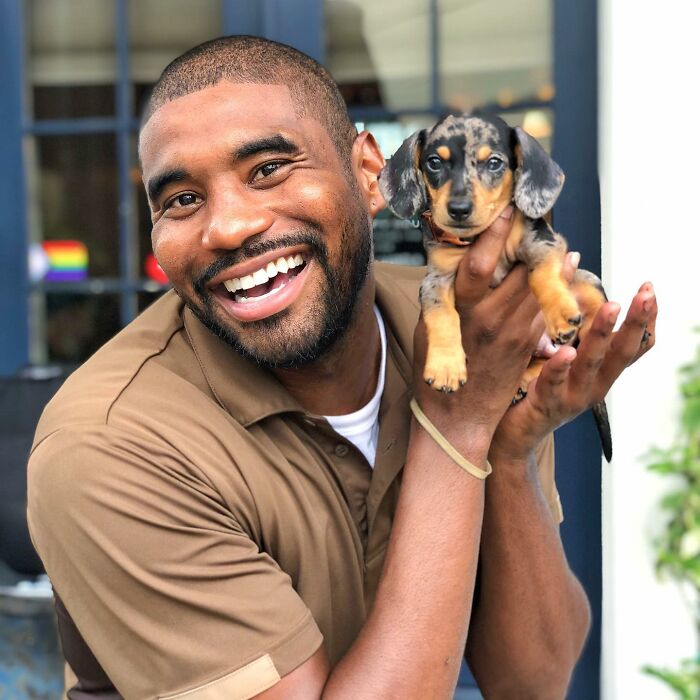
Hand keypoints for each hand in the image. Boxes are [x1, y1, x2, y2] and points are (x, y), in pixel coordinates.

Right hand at [414, 207, 544, 447]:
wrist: (460, 417)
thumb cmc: (437, 371)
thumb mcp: (430, 330)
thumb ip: (447, 297)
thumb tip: (460, 263)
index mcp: (463, 313)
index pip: (481, 264)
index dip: (495, 234)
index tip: (506, 210)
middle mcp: (493, 319)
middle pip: (523, 269)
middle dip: (533, 240)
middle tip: (539, 218)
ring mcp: (518, 332)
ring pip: (543, 286)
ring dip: (552, 261)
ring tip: (556, 241)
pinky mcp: (531, 343)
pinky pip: (548, 307)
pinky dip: (557, 287)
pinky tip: (564, 270)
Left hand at [490, 280, 657, 461]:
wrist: (510, 435)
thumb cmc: (535, 389)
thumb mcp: (561, 361)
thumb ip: (571, 333)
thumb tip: (574, 286)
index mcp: (599, 373)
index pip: (632, 346)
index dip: (644, 321)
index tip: (649, 291)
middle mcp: (593, 386)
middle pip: (621, 353)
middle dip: (634, 321)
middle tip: (644, 293)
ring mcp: (571, 397)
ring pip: (591, 363)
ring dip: (602, 334)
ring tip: (611, 308)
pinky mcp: (545, 404)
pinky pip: (554, 382)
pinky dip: (560, 366)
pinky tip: (565, 351)